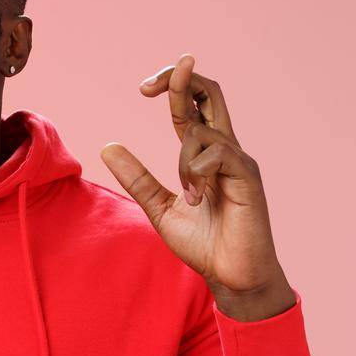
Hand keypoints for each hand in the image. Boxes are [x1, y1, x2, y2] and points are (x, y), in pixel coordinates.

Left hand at [100, 54, 295, 321]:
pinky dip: (197, 174)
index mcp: (206, 153)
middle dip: (181, 79)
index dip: (172, 85)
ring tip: (189, 198)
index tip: (143, 88)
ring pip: (200, 133)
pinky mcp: (248, 177)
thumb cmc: (204, 244)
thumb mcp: (159, 207)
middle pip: (209, 93)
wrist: (232, 277)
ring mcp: (239, 161)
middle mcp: (226, 149)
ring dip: (183, 162)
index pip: (191, 104)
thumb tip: (108, 146)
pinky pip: (216, 155)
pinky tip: (199, 200)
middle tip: (147, 86)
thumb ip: (137, 179)